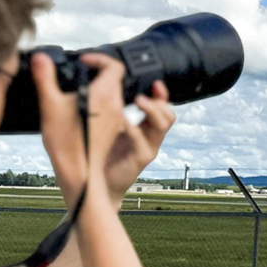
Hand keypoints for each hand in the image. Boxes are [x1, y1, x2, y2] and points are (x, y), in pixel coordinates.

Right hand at [34, 53, 154, 206]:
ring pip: (113, 94)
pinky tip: (80, 112)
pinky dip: (99, 104)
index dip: (100, 58)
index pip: (114, 65)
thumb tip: (40, 57)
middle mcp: (116, 104)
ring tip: (77, 93)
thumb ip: (45, 78)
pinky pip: (111, 109)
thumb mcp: (50, 106)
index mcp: (105, 94)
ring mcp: (117, 117)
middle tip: (78, 74)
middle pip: (114, 79)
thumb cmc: (66, 142)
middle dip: (97, 73)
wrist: (79, 174)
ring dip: (98, 89)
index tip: (84, 60)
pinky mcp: (114, 129)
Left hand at [103, 80, 174, 201]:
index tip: (155, 83)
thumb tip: (110, 88)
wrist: (98, 182)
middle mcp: (151, 138)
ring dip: (151, 110)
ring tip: (138, 101)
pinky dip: (133, 128)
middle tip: (141, 95)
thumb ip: (116, 112)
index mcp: (146, 129)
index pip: (163, 107)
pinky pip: (142, 141)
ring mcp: (149, 148)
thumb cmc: (103, 153)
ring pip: (162, 125)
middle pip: (168, 115)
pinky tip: (123, 121)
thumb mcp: (112, 129)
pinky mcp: (141, 159)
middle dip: (158, 101)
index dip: (162, 94)